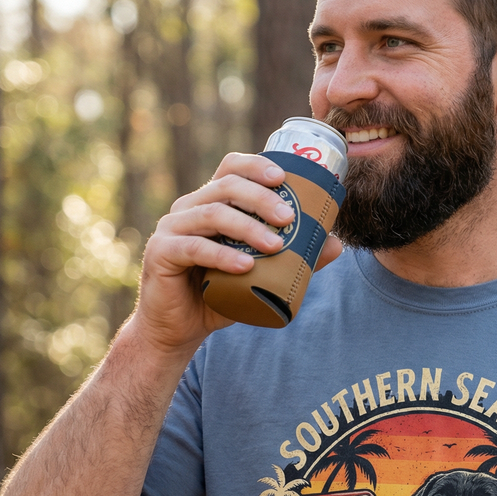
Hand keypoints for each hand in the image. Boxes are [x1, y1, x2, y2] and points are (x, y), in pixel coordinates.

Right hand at [131, 153, 342, 354]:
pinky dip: (222, 255)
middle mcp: (189, 208)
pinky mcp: (161, 253)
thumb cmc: (219, 294)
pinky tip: (245, 265)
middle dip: (261, 198)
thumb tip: (335, 244)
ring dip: (248, 226)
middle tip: (289, 218)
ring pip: (212, 214)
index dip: (255, 166)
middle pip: (226, 186)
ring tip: (276, 245)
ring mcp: (172, 228)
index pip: (231, 169)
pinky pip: (194, 248)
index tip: (284, 177)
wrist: (179, 329)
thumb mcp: (260, 274)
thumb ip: (293, 257)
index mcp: (210, 203)